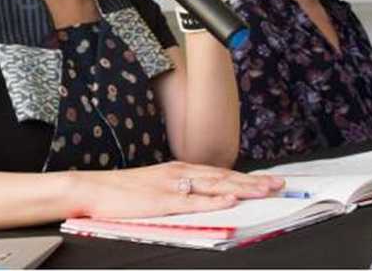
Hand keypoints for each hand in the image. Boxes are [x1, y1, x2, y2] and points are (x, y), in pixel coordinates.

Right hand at [70, 161, 284, 218]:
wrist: (91, 188)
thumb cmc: (121, 191)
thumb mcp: (155, 185)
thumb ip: (179, 190)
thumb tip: (204, 197)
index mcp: (178, 170)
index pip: (220, 173)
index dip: (247, 178)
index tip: (270, 181)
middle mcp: (178, 174)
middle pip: (223, 177)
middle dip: (254, 182)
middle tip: (280, 185)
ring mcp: (170, 187)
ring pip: (214, 185)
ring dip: (242, 187)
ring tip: (266, 189)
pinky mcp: (161, 201)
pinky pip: (192, 201)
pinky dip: (213, 199)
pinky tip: (230, 199)